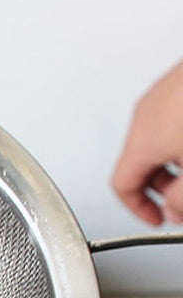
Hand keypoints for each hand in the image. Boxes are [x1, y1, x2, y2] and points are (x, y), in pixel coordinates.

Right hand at [111, 60, 182, 225]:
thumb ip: (180, 199)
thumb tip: (173, 211)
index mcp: (142, 140)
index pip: (121, 186)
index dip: (139, 208)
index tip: (160, 217)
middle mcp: (146, 114)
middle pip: (139, 162)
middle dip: (162, 186)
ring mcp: (164, 93)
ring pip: (158, 139)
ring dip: (175, 160)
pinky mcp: (181, 80)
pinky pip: (173, 117)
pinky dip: (181, 135)